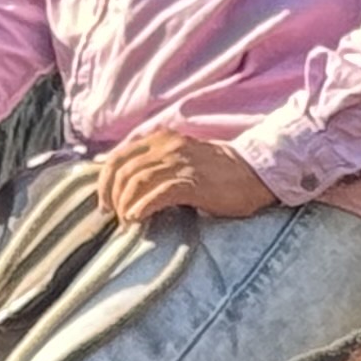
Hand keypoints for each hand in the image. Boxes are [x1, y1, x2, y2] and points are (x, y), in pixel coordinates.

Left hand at [95, 129, 279, 227]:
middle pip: (123, 168)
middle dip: (111, 194)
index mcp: (161, 139)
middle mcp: (167, 146)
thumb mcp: (181, 160)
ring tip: (126, 221)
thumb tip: (127, 188)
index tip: (104, 203)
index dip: (104, 180)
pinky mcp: (194, 181)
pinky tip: (139, 218)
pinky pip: (160, 192)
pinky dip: (143, 206)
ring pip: (137, 180)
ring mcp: (181, 162)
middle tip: (112, 215)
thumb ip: (156, 166)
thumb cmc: (219, 173)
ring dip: (125, 203)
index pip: (119, 156)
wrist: (256, 173)